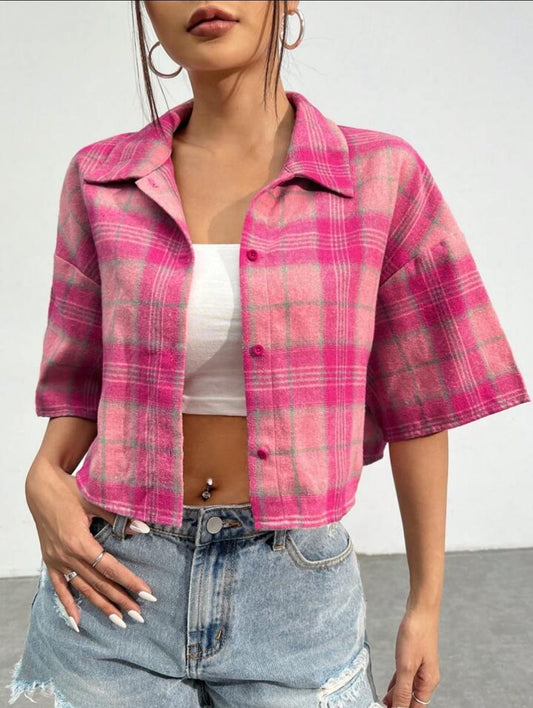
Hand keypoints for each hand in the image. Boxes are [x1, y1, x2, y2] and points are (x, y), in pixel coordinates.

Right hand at [25, 462, 155, 630]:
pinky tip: (78, 621)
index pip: (110, 568)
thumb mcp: (95, 501)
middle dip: (120, 600)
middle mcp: (67, 556)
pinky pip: (60, 587)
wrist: (40, 487)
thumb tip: (144, 529)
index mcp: (80, 542)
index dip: (130, 582)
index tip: (147, 593)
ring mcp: (57, 560)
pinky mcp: (50, 561)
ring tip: (119, 621)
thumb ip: (118, 518)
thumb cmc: (69, 490)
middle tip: (139, 615)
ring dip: (101, 606)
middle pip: (99, 583)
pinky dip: (68, 605)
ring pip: (82, 589)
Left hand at [382, 605, 440, 706]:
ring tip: (382, 703)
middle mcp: (427, 677)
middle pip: (412, 700)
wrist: (421, 609)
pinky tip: (389, 689)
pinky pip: (405, 676)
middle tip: (381, 707)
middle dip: (398, 705)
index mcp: (428, 682)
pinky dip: (397, 684)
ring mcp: (421, 667)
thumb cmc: (416, 634)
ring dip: (396, 696)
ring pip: (407, 688)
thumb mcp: (406, 665)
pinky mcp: (414, 657)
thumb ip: (402, 690)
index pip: (416, 707)